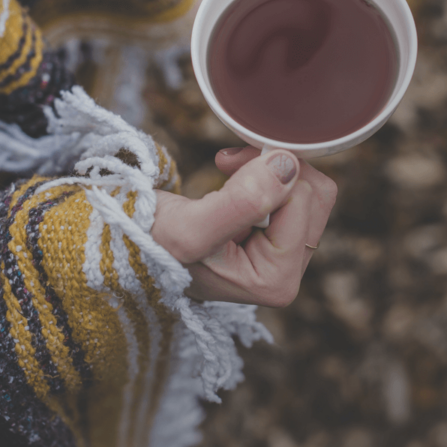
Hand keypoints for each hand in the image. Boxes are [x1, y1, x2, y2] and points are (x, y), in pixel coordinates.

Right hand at [151, 147, 336, 306]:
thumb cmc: (151, 244)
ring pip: (308, 191)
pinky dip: (265, 173)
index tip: (225, 165)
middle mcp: (285, 274)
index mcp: (275, 282)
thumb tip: (289, 165)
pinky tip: (232, 176)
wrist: (131, 243)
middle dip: (273, 169)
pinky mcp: (273, 239)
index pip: (302, 202)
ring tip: (227, 171)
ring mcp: (281, 257)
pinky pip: (293, 192)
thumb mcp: (189, 228)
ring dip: (268, 169)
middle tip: (228, 164)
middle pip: (315, 197)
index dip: (267, 172)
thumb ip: (241, 202)